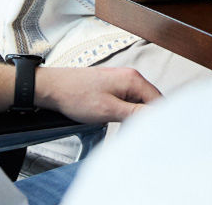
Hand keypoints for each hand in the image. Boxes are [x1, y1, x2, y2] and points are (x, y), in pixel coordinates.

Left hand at [35, 66, 160, 122]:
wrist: (52, 88)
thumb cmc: (76, 95)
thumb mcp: (109, 110)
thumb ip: (136, 114)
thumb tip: (158, 117)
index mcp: (133, 79)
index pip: (159, 101)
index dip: (158, 119)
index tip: (153, 133)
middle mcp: (130, 77)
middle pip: (150, 101)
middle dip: (146, 118)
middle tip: (134, 133)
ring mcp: (121, 81)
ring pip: (139, 102)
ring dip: (134, 116)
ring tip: (121, 126)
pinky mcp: (112, 86)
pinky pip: (128, 101)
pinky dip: (125, 112)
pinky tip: (115, 120)